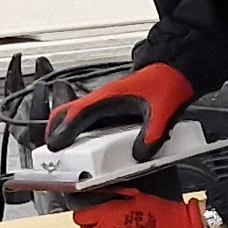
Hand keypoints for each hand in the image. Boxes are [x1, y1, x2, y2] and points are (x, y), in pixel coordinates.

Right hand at [50, 61, 195, 152]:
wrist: (175, 71)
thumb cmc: (168, 83)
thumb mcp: (163, 112)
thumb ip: (152, 135)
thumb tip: (139, 155)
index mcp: (109, 97)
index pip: (78, 113)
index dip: (64, 130)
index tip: (54, 145)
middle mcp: (103, 99)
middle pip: (67, 112)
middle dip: (55, 129)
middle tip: (52, 150)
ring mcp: (106, 103)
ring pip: (76, 116)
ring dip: (67, 131)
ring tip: (64, 151)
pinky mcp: (113, 108)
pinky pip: (90, 120)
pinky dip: (82, 131)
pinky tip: (88, 145)